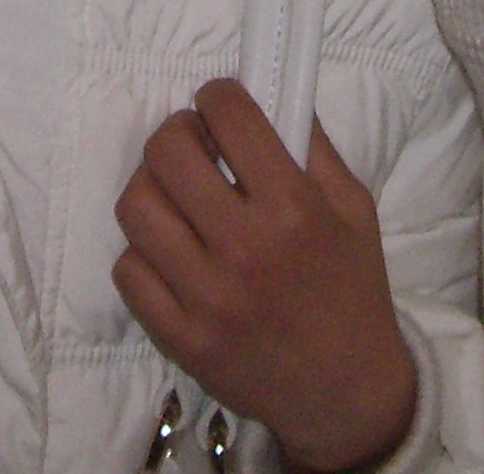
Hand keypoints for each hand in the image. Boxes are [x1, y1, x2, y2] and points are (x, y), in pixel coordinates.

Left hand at [114, 79, 416, 472]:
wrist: (347, 392)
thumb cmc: (353, 292)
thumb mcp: (355, 209)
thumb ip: (314, 146)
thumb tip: (272, 89)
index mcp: (294, 209)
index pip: (230, 118)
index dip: (218, 96)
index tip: (219, 104)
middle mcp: (243, 249)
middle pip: (167, 153)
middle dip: (177, 131)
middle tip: (194, 144)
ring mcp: (204, 297)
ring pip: (136, 208)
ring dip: (152, 186)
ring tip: (177, 195)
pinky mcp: (179, 337)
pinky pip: (128, 271)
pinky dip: (143, 252)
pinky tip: (172, 250)